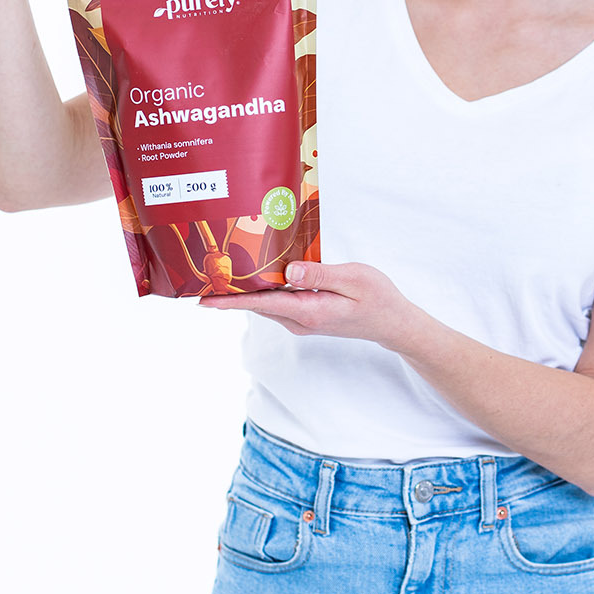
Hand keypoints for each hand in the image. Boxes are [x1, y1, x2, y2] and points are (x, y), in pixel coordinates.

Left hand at [198, 261, 432, 351]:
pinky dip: (262, 291)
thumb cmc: (377, 298)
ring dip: (244, 291)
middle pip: (257, 305)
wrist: (392, 322)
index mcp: (310, 311)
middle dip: (229, 292)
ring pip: (265, 304)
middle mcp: (300, 320)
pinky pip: (276, 303)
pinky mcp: (305, 316)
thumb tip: (290, 271)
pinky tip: (254, 276)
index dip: (231, 301)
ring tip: (219, 272)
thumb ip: (321, 274)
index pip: (262, 304)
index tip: (203, 300)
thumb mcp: (355, 279)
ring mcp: (301, 320)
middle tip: (201, 275)